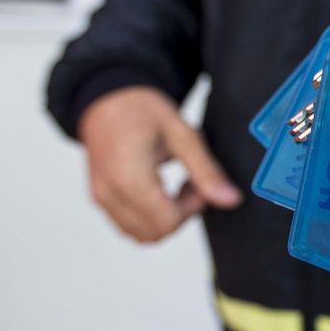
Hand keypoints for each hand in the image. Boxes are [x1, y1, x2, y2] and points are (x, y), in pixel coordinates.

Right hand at [79, 86, 242, 242]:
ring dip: (164, 218)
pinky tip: (157, 188)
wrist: (107, 96)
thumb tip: (230, 199)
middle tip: (190, 183)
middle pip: (155, 233)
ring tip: (173, 186)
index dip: (192, 208)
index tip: (198, 183)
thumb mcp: (182, 133)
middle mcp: (110, 193)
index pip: (167, 221)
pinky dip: (148, 215)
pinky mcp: (99, 197)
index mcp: (129, 177)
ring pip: (140, 234)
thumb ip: (207, 170)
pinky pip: (127, 224)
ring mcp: (101, 197)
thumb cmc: (140, 108)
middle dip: (180, 215)